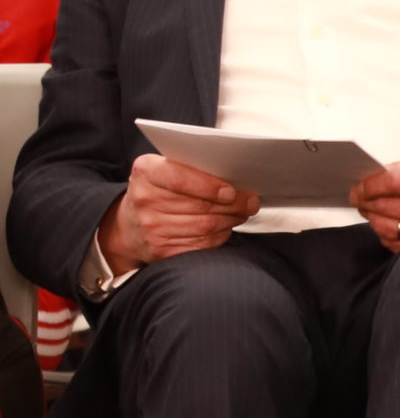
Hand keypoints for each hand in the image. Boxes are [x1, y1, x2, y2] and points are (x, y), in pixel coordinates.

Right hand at [98, 155, 260, 273]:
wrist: (129, 224)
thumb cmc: (158, 190)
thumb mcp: (165, 169)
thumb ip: (193, 167)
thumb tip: (237, 177)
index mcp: (146, 172)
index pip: (180, 179)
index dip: (210, 186)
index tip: (232, 192)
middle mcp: (144, 200)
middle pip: (200, 206)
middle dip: (234, 205)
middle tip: (251, 202)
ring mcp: (151, 228)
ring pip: (206, 226)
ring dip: (231, 220)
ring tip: (242, 213)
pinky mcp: (161, 250)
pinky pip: (202, 244)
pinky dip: (220, 236)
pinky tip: (225, 227)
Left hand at [350, 152, 399, 255]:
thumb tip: (371, 177)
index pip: (390, 181)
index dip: (367, 185)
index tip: (358, 186)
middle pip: (385, 206)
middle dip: (366, 201)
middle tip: (361, 198)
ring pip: (387, 227)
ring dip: (373, 219)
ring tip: (374, 210)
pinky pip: (396, 244)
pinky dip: (386, 234)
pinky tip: (389, 224)